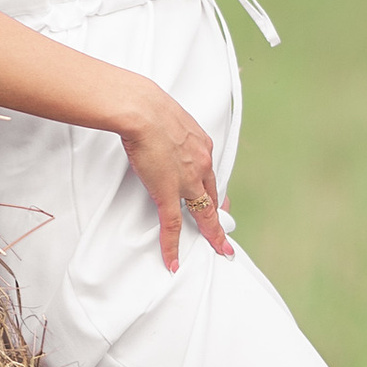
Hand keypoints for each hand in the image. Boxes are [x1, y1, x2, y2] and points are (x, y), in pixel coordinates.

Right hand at [116, 83, 234, 270]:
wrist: (141, 110)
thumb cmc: (148, 106)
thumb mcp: (169, 116)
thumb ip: (170, 130)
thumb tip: (159, 129)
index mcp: (202, 144)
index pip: (212, 174)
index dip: (215, 191)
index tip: (220, 202)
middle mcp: (201, 164)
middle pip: (213, 197)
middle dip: (219, 216)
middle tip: (225, 233)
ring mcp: (186, 181)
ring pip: (203, 214)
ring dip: (212, 235)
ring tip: (219, 250)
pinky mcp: (167, 193)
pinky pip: (172, 225)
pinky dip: (172, 246)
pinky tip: (173, 261)